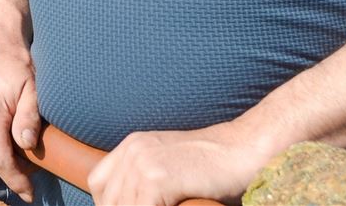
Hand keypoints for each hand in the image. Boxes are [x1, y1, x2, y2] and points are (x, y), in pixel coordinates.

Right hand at [0, 38, 41, 201]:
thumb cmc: (15, 64)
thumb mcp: (32, 89)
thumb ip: (30, 119)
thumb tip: (27, 147)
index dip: (16, 180)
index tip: (30, 193)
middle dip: (14, 169)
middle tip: (34, 165)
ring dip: (2, 157)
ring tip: (21, 147)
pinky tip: (5, 137)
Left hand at [87, 122, 263, 205]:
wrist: (246, 149)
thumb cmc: (217, 166)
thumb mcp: (171, 166)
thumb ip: (149, 181)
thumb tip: (134, 202)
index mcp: (132, 145)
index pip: (99, 183)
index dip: (108, 205)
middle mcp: (133, 150)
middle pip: (108, 198)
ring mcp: (143, 162)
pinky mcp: (158, 177)